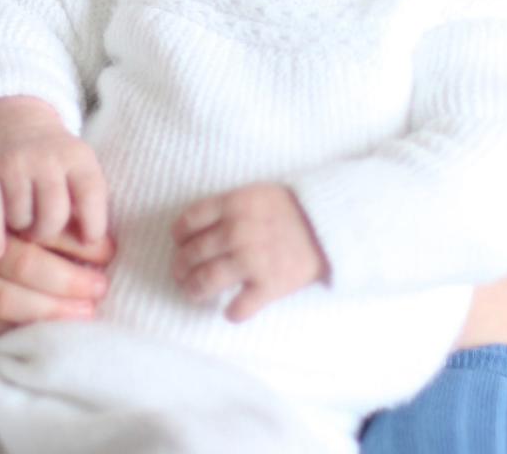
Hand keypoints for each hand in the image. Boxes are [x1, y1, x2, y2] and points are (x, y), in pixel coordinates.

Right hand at [0, 97, 108, 259]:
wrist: (16, 122)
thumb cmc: (56, 160)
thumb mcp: (81, 168)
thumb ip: (91, 204)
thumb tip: (95, 251)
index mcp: (77, 156)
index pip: (91, 198)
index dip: (93, 227)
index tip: (88, 240)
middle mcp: (46, 157)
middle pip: (52, 216)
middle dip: (49, 233)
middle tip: (44, 233)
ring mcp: (14, 163)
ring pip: (21, 219)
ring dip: (23, 229)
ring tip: (26, 224)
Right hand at [0, 172, 112, 339]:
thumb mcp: (5, 198)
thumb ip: (41, 213)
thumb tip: (95, 237)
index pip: (39, 228)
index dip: (79, 243)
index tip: (108, 252)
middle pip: (25, 265)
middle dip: (69, 280)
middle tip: (100, 287)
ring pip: (5, 300)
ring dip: (49, 310)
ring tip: (83, 312)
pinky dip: (16, 329)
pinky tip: (45, 330)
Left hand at [171, 182, 327, 321]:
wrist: (328, 225)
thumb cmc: (289, 208)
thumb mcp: (254, 194)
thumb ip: (226, 208)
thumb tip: (196, 229)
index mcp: (232, 205)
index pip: (188, 222)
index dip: (179, 235)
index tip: (179, 243)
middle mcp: (236, 232)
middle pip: (193, 254)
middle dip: (181, 267)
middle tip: (181, 273)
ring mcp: (251, 260)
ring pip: (206, 281)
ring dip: (194, 290)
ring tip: (193, 293)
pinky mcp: (268, 286)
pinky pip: (239, 308)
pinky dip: (231, 312)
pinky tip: (230, 311)